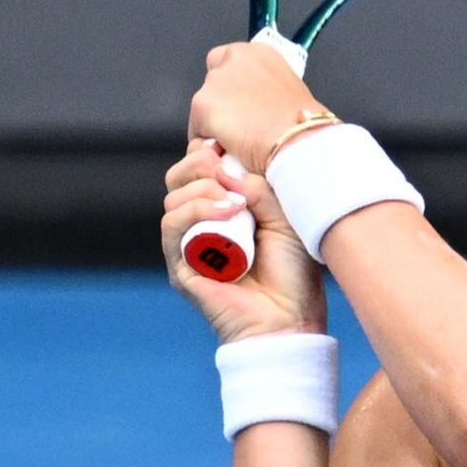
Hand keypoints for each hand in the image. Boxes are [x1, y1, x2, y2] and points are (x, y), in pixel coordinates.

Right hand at [160, 141, 319, 336]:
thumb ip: (257, 187)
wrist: (291, 320)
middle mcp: (201, 226)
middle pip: (178, 178)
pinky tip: (227, 211)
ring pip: (173, 199)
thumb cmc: (294, 274)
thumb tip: (225, 166)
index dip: (208, 153)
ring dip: (202, 189)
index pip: (199, 171)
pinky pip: (173, 227)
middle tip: (224, 166)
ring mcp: (188, 247)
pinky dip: (196, 211)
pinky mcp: (181, 267)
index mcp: (223, 211)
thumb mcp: (284, 217)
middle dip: (198, 163)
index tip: (229, 146)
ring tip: (236, 201)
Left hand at [191, 42, 333, 173]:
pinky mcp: (202, 105)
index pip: (228, 59)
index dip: (234, 85)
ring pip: (204, 107)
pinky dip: (210, 143)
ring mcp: (215, 82)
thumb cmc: (304, 125)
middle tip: (240, 126)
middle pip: (213, 82)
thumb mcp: (291, 94)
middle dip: (223, 104)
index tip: (241, 103)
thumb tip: (260, 103)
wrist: (298, 142)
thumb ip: (267, 89)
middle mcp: (234, 59)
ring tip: (239, 143)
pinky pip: (197, 130)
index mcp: (258, 52)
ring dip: (216, 124)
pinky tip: (231, 151)